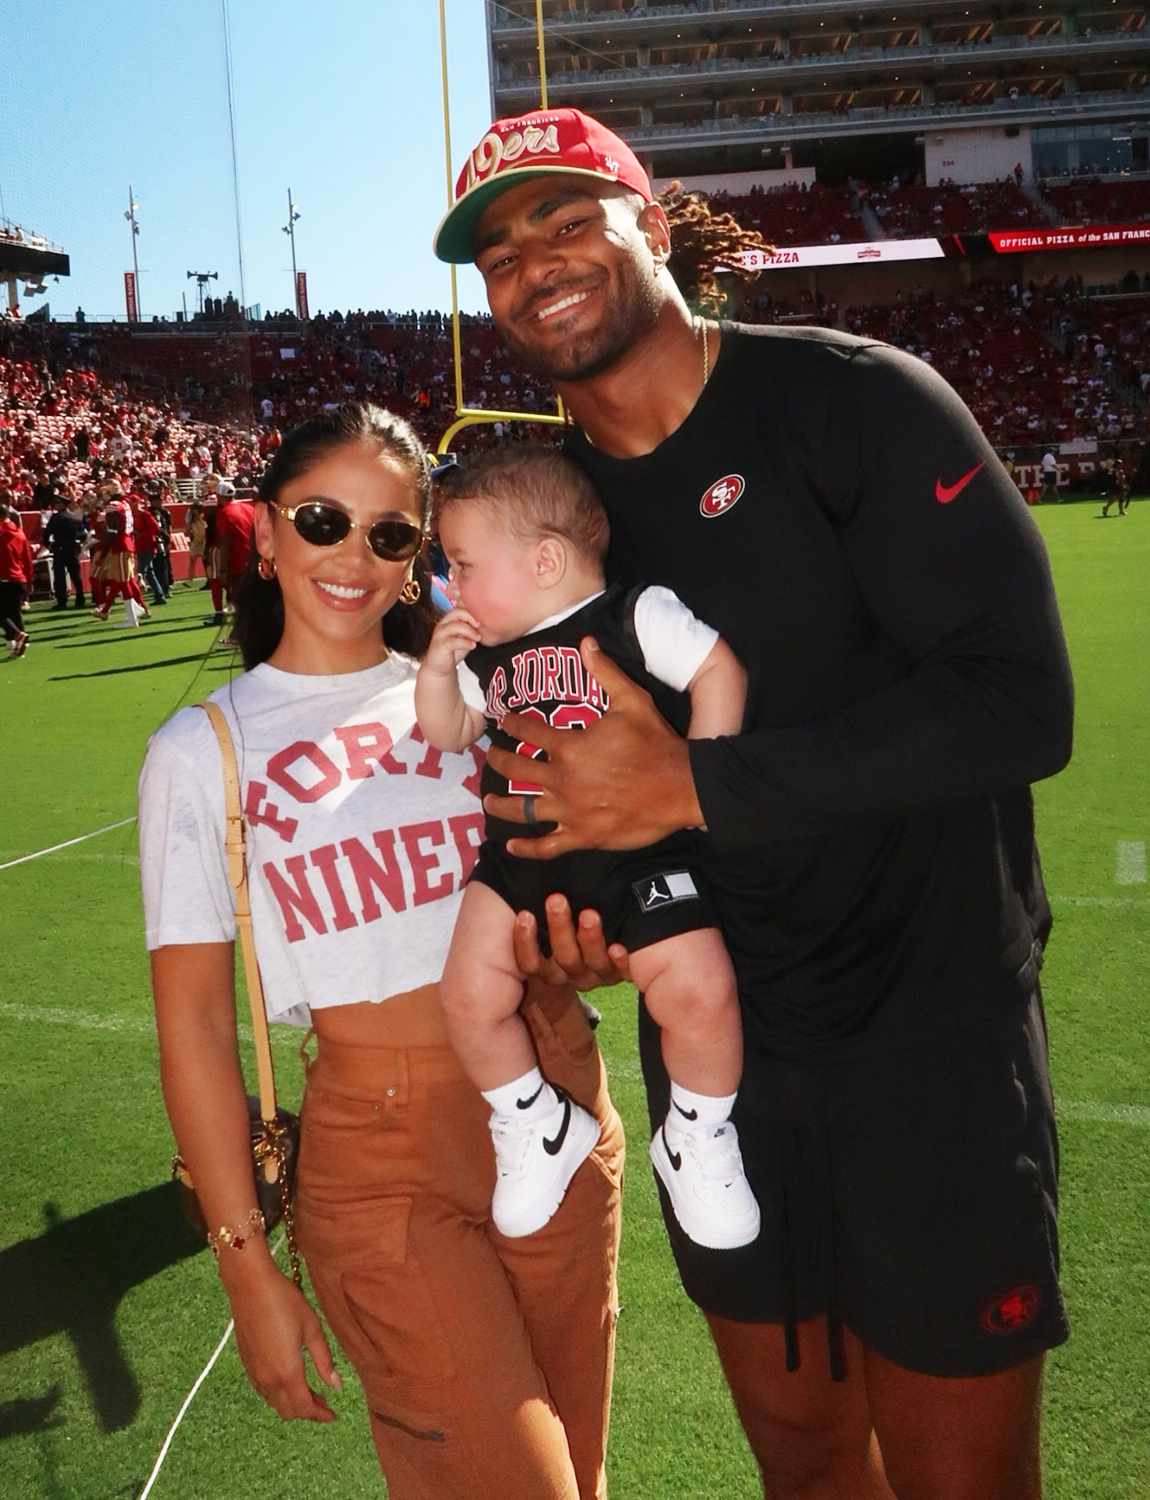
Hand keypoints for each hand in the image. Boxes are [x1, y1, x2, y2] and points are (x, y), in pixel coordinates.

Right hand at [226, 1264, 341, 1422]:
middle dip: (308, 1412)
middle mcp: (268, 1380)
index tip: (333, 1416)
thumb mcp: (312, 1328)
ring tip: (311, 1392)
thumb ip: (324, 1361)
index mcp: (288, 1372)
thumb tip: (336, 1386)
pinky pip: (264, 1392)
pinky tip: (290, 1380)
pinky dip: (279, 1395)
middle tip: (325, 1403)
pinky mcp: (247, 1365)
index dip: (320, 1415)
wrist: (250, 1286)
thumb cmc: (284, 1302)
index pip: (305, 1408)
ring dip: (293, 1404)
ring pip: (275, 1404)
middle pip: (289, 1411)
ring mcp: (254, 1374)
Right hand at [422, 607, 480, 675]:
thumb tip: (488, 622)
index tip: (482, 616)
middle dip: (470, 617)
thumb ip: (472, 628)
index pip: (459, 606)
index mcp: (449, 619)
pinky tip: (472, 646)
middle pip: (456, 612)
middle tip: (479, 626)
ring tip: (478, 638)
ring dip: (470, 631)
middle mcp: (443, 624)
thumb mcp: (465, 636)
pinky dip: (466, 642)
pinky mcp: (439, 645)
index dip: (471, 609)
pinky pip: (453, 641)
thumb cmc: (453, 651)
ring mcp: (440, 634)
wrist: (440, 668)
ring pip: (455, 626)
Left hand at [485, 638, 703, 858]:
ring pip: (524, 809)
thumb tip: (586, 642)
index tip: (501, 720)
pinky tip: (512, 846)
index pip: (528, 732)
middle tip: (490, 755)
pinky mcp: (582, 836)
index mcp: (570, 747)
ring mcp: (570, 812)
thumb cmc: (656, 743)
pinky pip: (547, 846)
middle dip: (499, 759)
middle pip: (517, 769)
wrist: (680, 787)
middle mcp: (562, 780)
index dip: (511, 723)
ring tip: (488, 800)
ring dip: (502, 804)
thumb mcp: (632, 701)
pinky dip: (526, 848)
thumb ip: (605, 672)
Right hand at [513, 895, 631, 990]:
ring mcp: (598, 972)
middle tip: (557, 900)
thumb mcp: (550, 912)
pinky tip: (618, 946)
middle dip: (559, 929)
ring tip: (589, 915)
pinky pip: (620, 970)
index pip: (531, 963)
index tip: (525, 914)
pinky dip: (619, 960)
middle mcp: (573, 972)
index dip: (525, 943)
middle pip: (563, 960)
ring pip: (590, 963)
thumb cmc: (574, 915)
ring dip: (589, 940)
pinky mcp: (622, 970)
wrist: (619, 931)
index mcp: (550, 966)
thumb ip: (536, 903)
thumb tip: (515, 867)